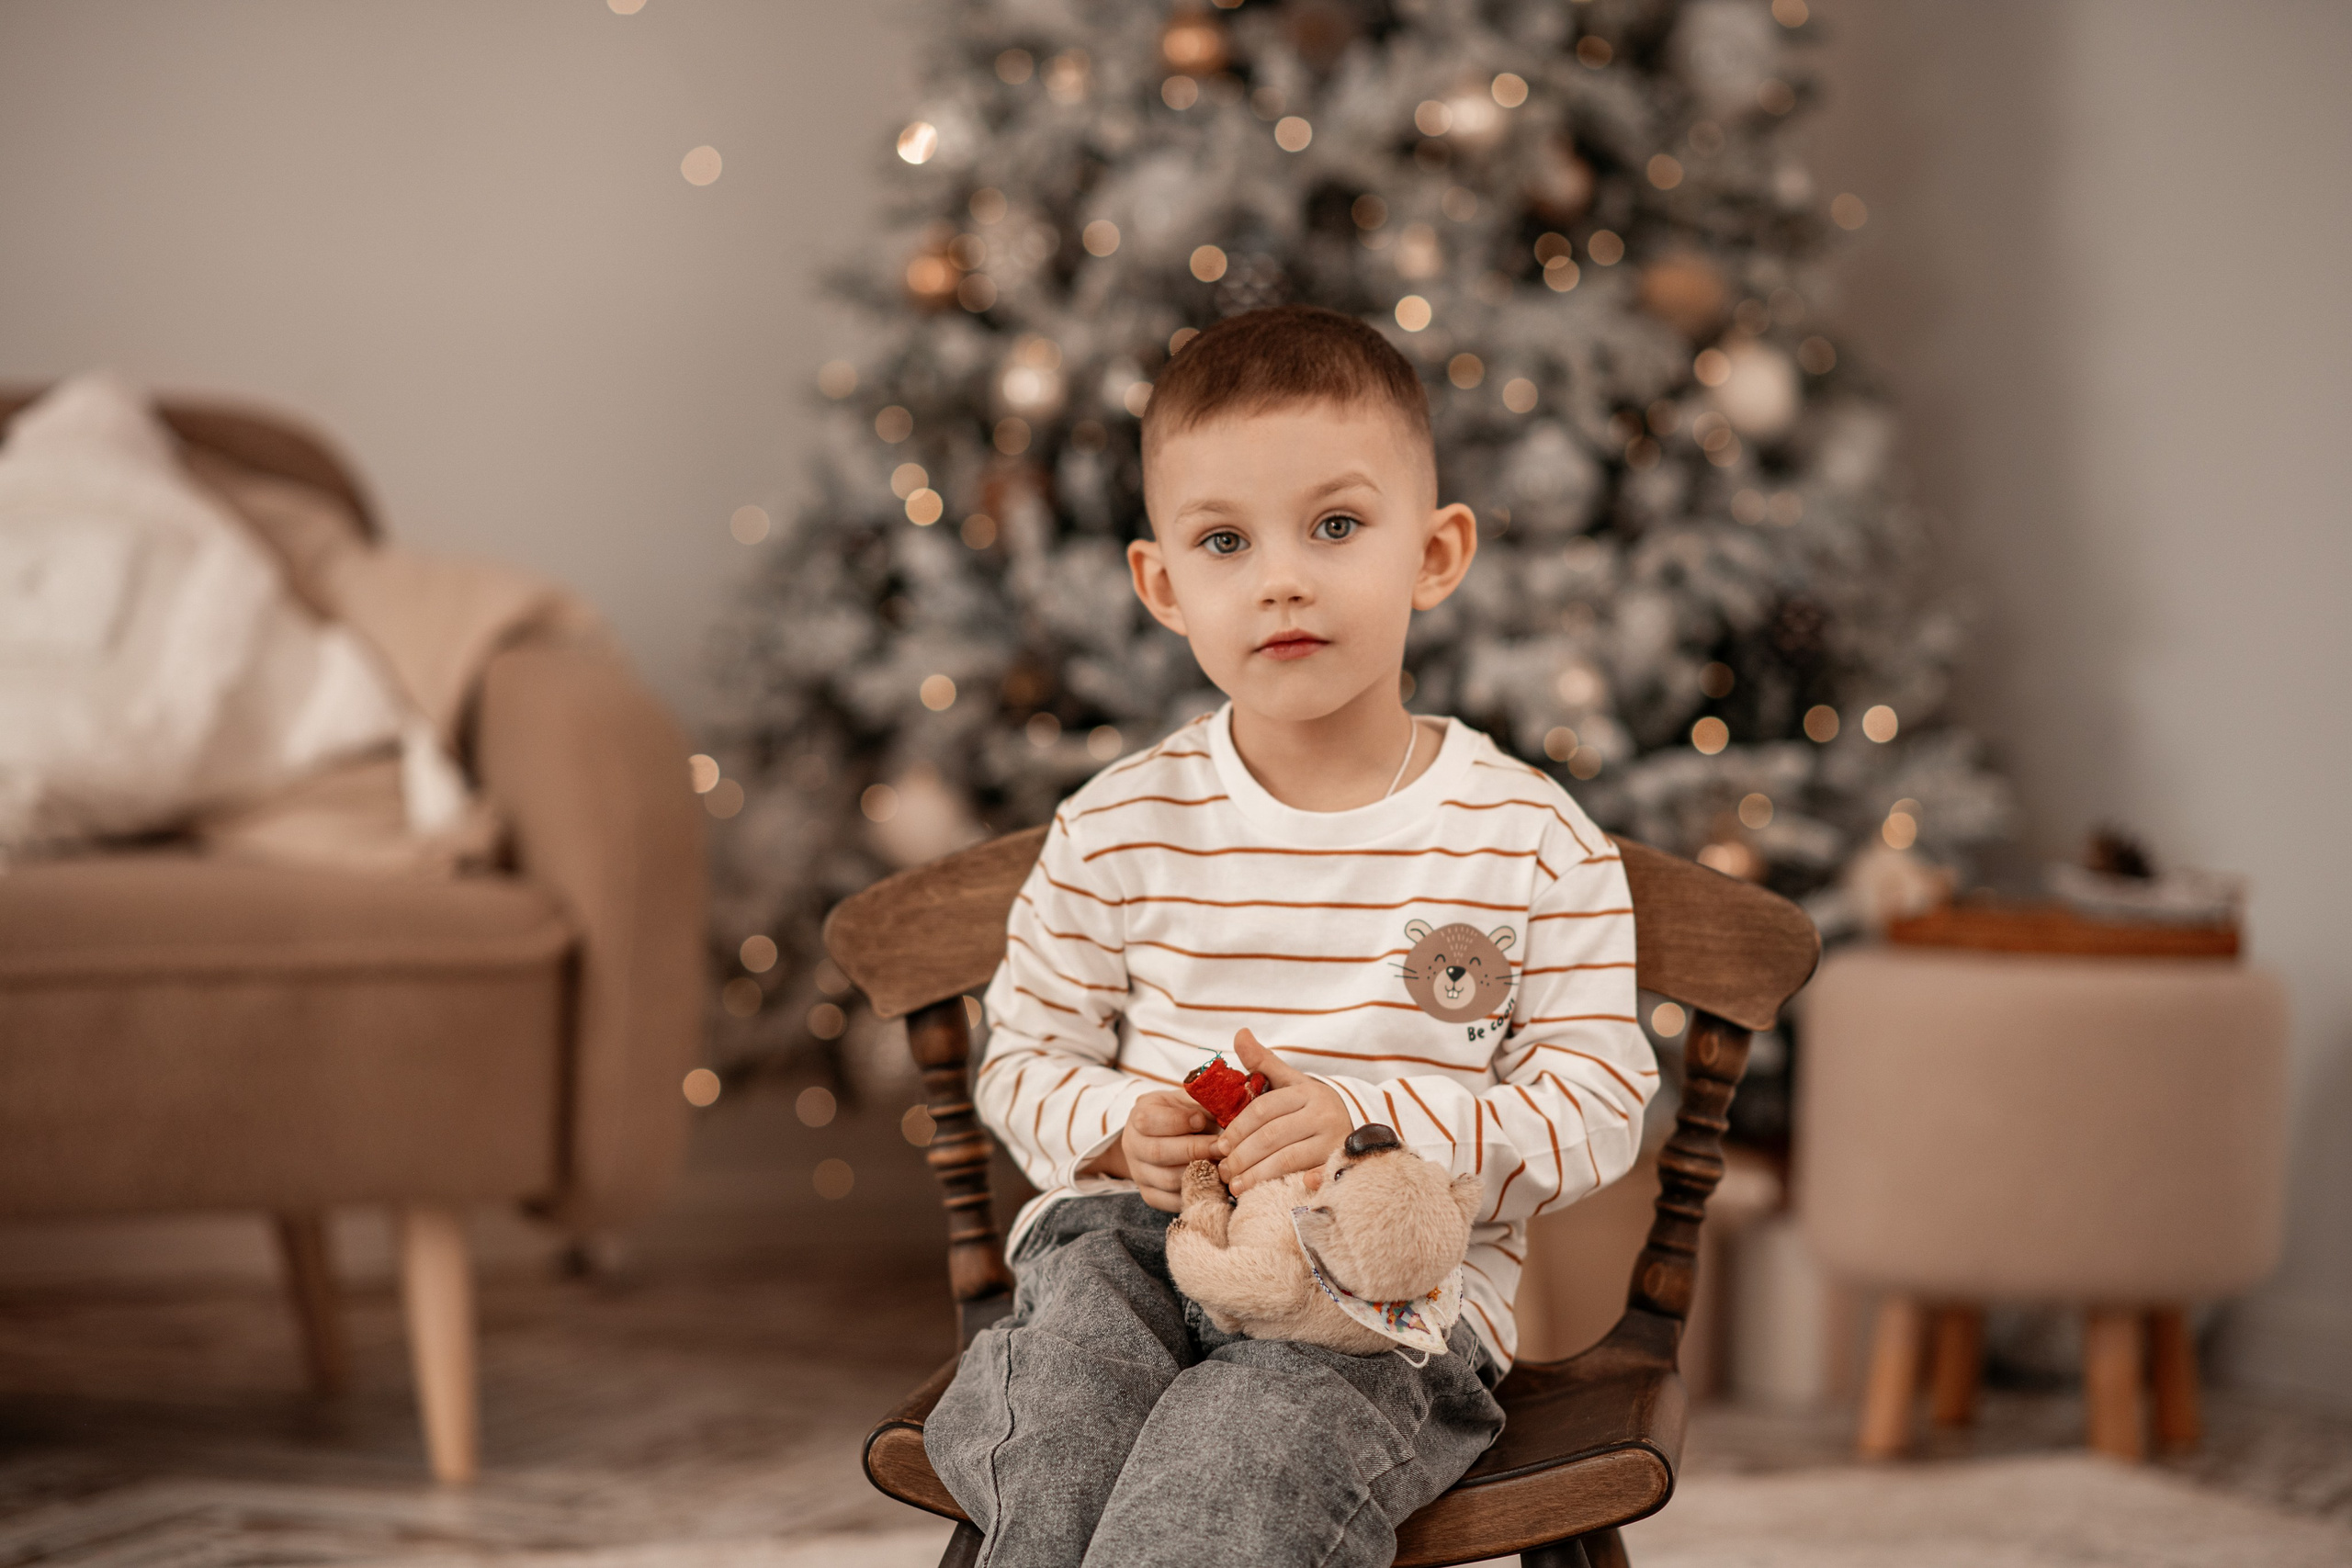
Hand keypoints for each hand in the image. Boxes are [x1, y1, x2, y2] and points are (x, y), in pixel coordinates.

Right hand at [1088, 1090, 1220, 1212]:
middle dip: (1195, 1150)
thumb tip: (1229, 1113)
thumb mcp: (1189, 1101)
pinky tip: (1214, 1184)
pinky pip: (1171, 1202)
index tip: (1202, 1120)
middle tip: (1222, 1148)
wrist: (1166, 1137)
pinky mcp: (1150, 1195)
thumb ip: (1202, 1104)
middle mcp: (1133, 1145)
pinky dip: (1195, 1194)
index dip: (1177, 1121)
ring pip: (1167, 1180)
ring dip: (1198, 1174)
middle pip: (1158, 1153)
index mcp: (1140, 1115)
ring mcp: (1139, 1173)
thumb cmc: (1183, 1115)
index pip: (1148, 1120)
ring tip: (1222, 1166)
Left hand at [1211, 1029, 1352, 1195]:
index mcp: (1306, 1092)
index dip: (1238, 1129)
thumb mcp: (1289, 1081)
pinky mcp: (1341, 1163)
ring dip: (1258, 1174)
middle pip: (1273, 1136)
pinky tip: (1275, 1192)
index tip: (1219, 1146)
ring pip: (1289, 1158)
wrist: (1352, 1122)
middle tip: (1223, 1170)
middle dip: (1243, 1155)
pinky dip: (1300, 1183)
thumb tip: (1239, 1033)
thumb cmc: (1310, 1105)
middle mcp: (1323, 1113)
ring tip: (1235, 1185)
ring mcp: (1334, 1139)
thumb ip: (1263, 1062)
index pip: (1264, 1110)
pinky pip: (1319, 1175)